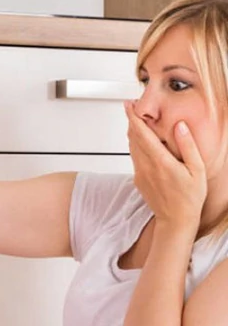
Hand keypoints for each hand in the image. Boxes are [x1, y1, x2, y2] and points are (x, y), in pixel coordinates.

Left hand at [124, 100, 205, 232]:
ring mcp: (140, 175)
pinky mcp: (138, 181)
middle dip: (131, 121)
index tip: (129, 106)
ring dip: (132, 133)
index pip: (143, 135)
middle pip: (133, 139)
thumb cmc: (189, 197)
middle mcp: (146, 168)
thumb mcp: (196, 169)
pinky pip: (135, 159)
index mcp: (161, 162)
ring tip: (135, 120)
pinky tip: (141, 142)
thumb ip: (187, 146)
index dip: (134, 118)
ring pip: (132, 149)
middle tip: (131, 107)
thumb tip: (180, 126)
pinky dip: (135, 146)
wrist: (175, 220)